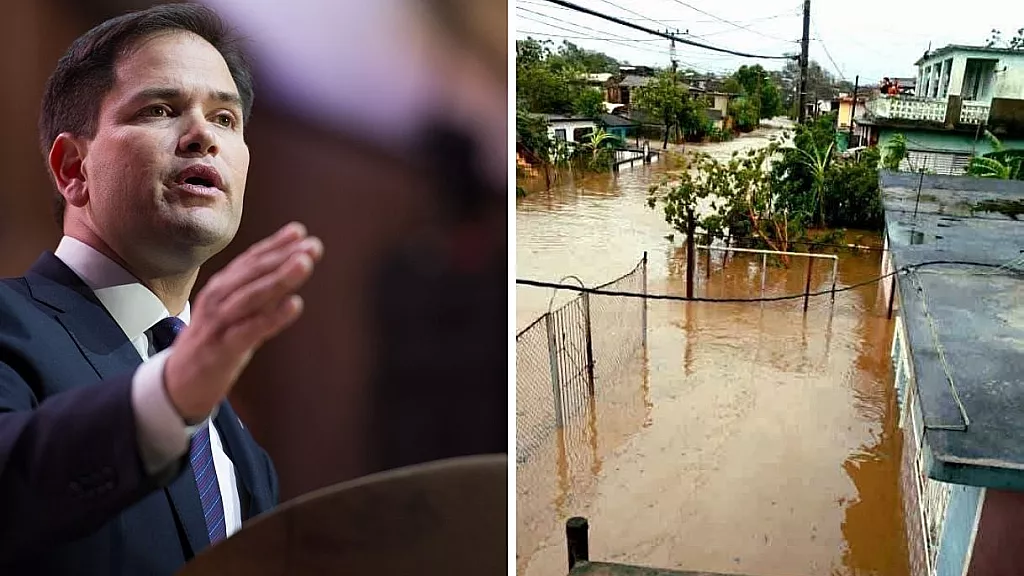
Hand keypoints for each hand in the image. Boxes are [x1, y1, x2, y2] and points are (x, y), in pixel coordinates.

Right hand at [163, 222, 322, 422]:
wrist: (177, 383)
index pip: (250, 261)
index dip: (275, 245)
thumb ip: (261, 292)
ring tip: (304, 263)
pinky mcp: (221, 348)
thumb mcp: (236, 312)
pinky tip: (294, 305)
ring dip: (279, 279)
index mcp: (222, 288)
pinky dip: (271, 317)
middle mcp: (218, 299)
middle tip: (312, 245)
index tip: (300, 231)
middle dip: (283, 256)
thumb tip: (291, 269)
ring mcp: (218, 323)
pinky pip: (249, 330)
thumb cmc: (214, 341)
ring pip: (251, 296)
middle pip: (253, 273)